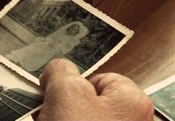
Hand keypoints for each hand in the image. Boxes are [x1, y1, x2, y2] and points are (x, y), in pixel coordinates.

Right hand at [36, 59, 153, 120]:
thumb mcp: (66, 92)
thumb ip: (61, 70)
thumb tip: (56, 68)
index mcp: (131, 100)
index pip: (97, 77)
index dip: (74, 85)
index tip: (59, 94)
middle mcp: (128, 118)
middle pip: (87, 98)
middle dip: (65, 104)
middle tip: (52, 113)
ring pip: (79, 116)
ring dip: (61, 116)